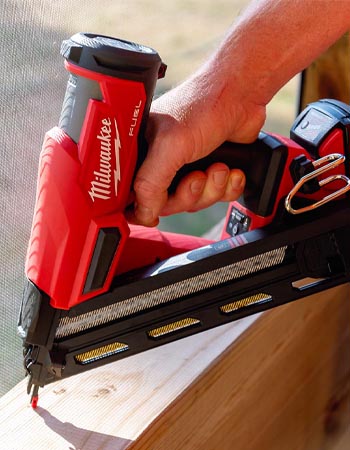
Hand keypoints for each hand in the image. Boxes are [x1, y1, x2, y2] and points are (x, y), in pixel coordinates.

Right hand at [129, 67, 265, 225]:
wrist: (241, 95)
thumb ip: (151, 183)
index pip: (132, 193)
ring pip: (194, 202)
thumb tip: (143, 213)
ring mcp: (187, 167)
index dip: (143, 207)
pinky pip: (216, 196)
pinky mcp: (210, 171)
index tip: (154, 215)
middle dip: (189, 195)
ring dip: (211, 189)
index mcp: (141, 152)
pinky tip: (231, 170)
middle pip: (167, 204)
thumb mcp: (170, 146)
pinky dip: (227, 188)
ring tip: (218, 167)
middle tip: (198, 177)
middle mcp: (161, 162)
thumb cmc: (202, 106)